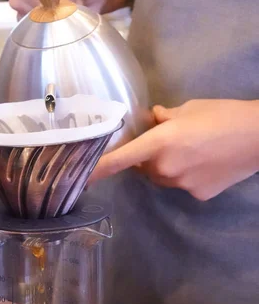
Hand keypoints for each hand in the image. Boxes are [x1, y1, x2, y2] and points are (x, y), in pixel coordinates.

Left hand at [91, 99, 258, 200]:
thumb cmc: (222, 115)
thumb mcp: (189, 109)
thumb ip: (165, 118)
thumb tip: (154, 119)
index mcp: (159, 143)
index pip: (120, 159)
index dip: (98, 169)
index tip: (81, 178)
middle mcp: (165, 168)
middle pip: (144, 166)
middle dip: (149, 155)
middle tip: (170, 140)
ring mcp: (182, 185)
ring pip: (163, 177)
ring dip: (168, 166)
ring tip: (193, 150)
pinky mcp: (198, 194)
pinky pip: (183, 184)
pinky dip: (189, 175)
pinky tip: (207, 163)